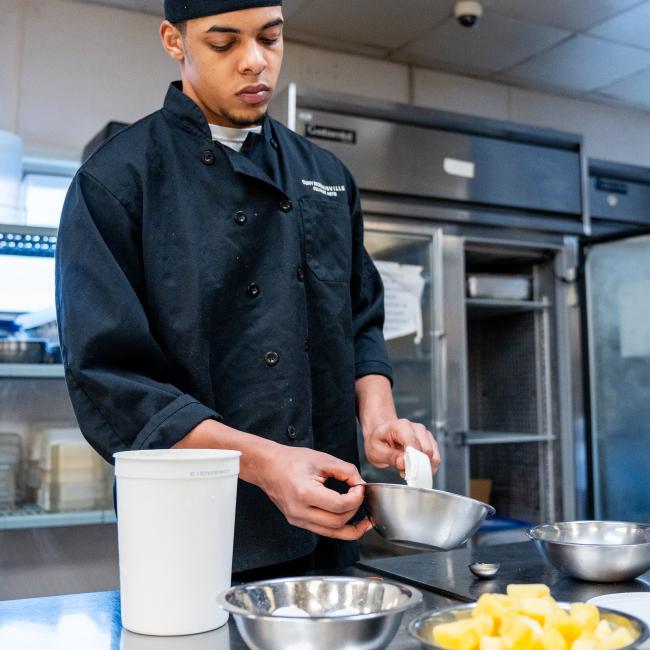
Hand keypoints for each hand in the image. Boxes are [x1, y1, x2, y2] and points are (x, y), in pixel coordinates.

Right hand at [257, 446, 372, 540]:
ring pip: (331, 533)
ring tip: (364, 520)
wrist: (268, 467)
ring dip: (350, 527)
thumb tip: (361, 484)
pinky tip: (349, 521)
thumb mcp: (322, 459)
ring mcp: (297, 519)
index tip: (360, 487)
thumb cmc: (291, 460)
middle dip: (355, 510)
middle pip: (337, 522)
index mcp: (305, 493)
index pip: (340, 505)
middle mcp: (299, 511)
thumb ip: (346, 471)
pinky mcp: (297, 522)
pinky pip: (323, 530)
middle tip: (360, 496)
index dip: (356, 498)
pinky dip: (338, 528)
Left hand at [363, 418, 439, 474]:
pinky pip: (435, 458)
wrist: (380, 435)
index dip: (412, 460)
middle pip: (426, 450)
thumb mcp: (376, 451)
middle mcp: (416, 428)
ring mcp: (425, 434)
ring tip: (407, 469)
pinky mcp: (429, 442)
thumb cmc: (377, 441)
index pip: (413, 443)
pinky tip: (414, 468)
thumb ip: (391, 457)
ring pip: (433, 455)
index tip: (406, 471)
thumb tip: (404, 463)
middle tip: (404, 472)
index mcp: (401, 426)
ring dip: (422, 468)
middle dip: (417, 466)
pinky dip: (426, 467)